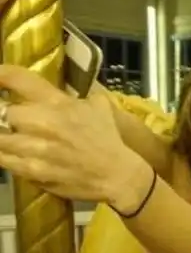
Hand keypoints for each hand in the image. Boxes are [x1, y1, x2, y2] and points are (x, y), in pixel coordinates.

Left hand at [0, 65, 140, 203]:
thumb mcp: (99, 107)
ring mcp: (36, 148)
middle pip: (1, 111)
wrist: (117, 174)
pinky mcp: (33, 171)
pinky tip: (11, 154)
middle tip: (9, 119)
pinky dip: (5, 156)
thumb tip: (67, 90)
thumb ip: (78, 95)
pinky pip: (4, 160)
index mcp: (57, 102)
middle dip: (4, 115)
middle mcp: (42, 121)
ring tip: (12, 137)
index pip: (17, 78)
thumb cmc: (107, 139)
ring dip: (4, 137)